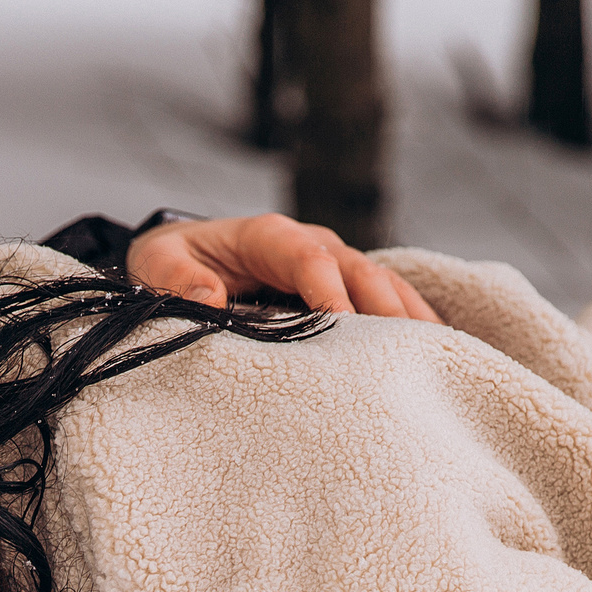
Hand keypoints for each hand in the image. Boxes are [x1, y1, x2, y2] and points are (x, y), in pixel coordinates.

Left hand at [127, 214, 441, 322]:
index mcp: (268, 236)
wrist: (184, 260)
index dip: (328, 290)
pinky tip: (435, 352)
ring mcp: (334, 266)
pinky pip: (387, 301)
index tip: (342, 328)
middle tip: (403, 350)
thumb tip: (208, 298)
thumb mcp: (156, 266)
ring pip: (382, 285)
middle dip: (383, 307)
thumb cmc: (171, 264)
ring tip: (434, 355)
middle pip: (358, 270)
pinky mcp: (345, 290)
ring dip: (407, 317)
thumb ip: (177, 280)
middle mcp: (310, 246)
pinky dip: (411, 323)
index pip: (308, 258)